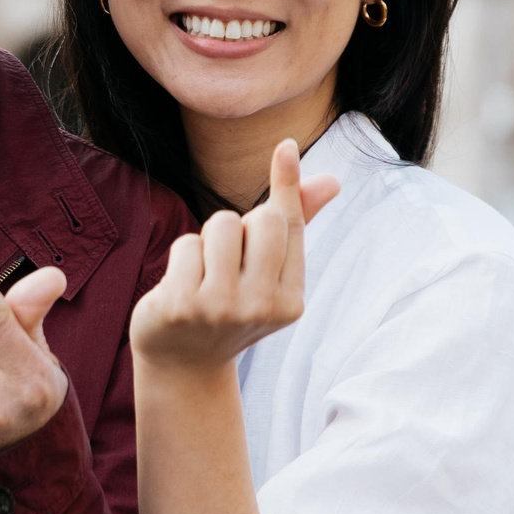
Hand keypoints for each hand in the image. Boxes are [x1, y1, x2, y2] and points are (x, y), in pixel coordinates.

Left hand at [129, 140, 340, 371]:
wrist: (182, 365)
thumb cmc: (228, 307)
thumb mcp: (266, 275)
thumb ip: (294, 225)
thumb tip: (332, 180)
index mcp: (290, 300)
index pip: (289, 226)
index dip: (286, 183)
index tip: (284, 147)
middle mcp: (262, 306)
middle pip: (259, 219)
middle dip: (239, 225)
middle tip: (228, 259)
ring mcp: (221, 308)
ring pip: (220, 225)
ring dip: (208, 239)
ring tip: (204, 273)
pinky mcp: (181, 306)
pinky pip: (185, 244)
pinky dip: (181, 256)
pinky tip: (180, 287)